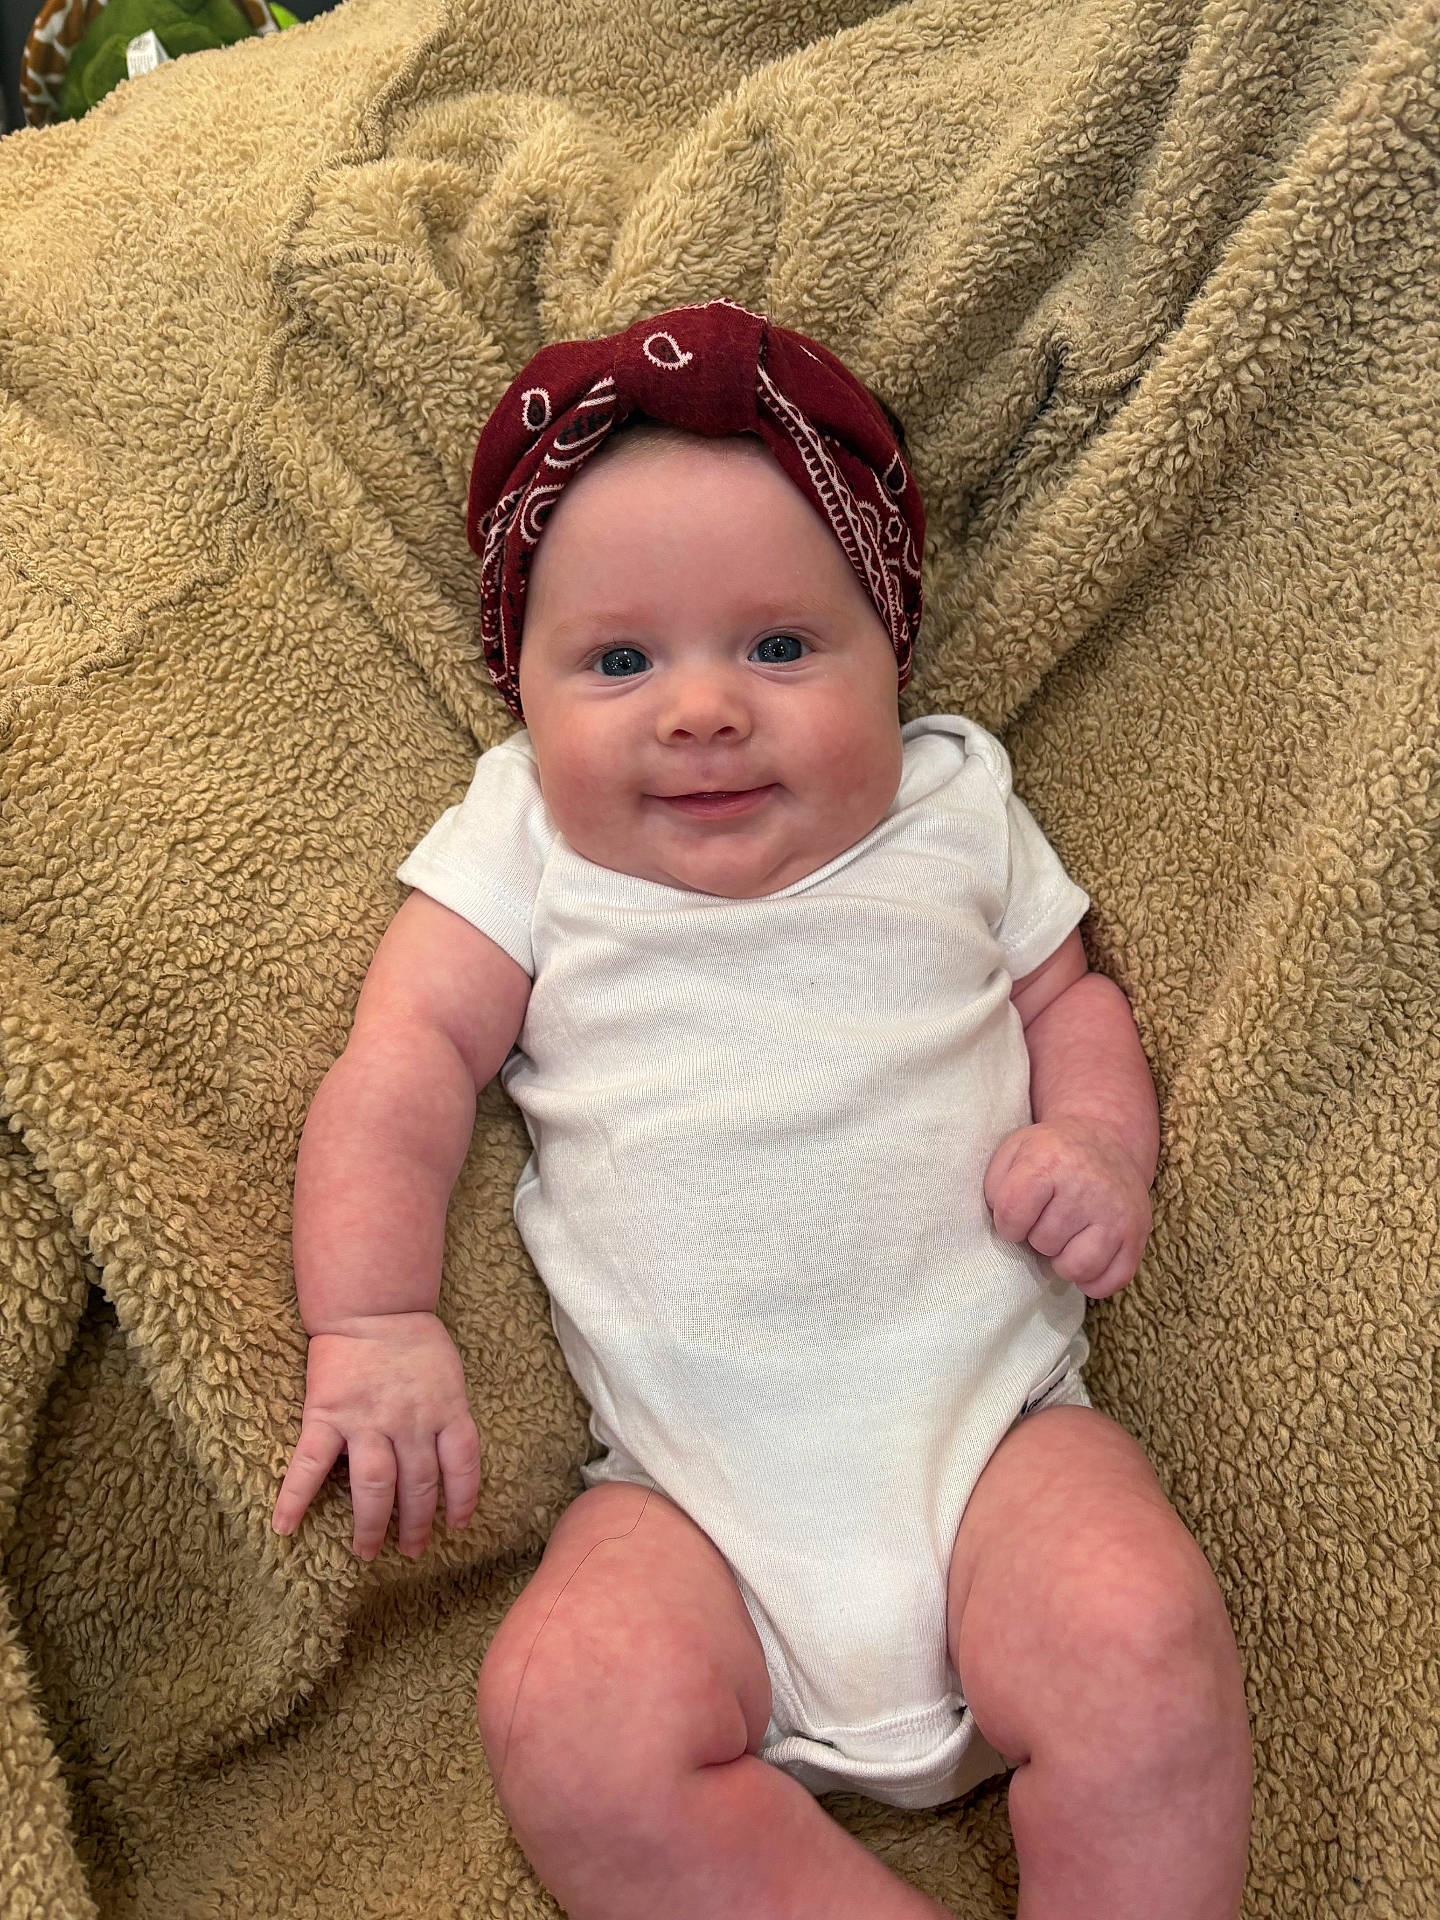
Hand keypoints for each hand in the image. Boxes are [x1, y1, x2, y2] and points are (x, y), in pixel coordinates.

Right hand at [271, 1311, 481, 1559]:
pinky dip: (295, 1498)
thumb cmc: (415, 1342)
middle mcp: (410, 1422)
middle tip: (411, 1550)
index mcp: (445, 1411)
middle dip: (415, 1525)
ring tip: (366, 1552)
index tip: (455, 1526)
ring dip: (371, 1525)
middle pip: (418, 1486)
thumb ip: (447, 1417)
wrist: (371, 1307)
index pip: (462, 1466)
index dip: (462, 1500)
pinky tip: (283, 1528)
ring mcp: (367, 1421)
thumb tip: (447, 1459)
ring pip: (374, 1486)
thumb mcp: (448, 1378)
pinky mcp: (328, 1416)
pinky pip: (311, 1465)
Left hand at [983, 1120, 1151, 1298]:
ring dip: (1064, 1260)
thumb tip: (1004, 1226)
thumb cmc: (1052, 1154)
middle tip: (1050, 1217)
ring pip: (1077, 1268)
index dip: (1008, 1223)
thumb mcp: (1015, 1151)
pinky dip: (1094, 1280)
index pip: (1013, 1213)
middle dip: (1038, 1236)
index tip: (1017, 1215)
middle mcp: (1088, 1185)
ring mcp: (1117, 1212)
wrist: (1108, 1140)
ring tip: (1066, 1238)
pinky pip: (1112, 1282)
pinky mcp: (1138, 1234)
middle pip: (1044, 1242)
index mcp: (1050, 1160)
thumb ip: (995, 1186)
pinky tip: (1086, 1256)